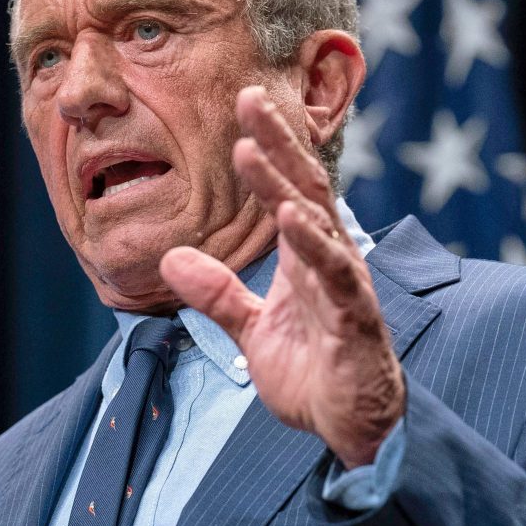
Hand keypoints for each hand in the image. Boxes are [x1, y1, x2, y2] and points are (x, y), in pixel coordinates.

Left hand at [160, 86, 404, 467]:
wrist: (351, 428)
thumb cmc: (313, 372)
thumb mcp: (252, 330)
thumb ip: (217, 293)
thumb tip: (170, 259)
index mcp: (307, 256)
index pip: (289, 188)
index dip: (270, 144)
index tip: (244, 101)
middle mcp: (331, 259)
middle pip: (305, 187)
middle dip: (278, 142)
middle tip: (248, 97)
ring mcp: (345, 286)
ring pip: (316, 222)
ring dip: (283, 184)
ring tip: (252, 149)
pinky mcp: (355, 319)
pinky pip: (335, 275)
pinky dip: (313, 244)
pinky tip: (292, 216)